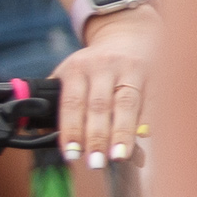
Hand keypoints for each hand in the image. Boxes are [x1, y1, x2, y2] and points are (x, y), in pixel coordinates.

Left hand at [51, 7, 157, 165]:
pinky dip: (148, 118)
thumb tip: (40, 134)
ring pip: (126, 103)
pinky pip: (152, 98)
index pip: (72, 103)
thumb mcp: (71, 73)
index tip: (71, 154)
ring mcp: (131, 69)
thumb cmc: (95, 64)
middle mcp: (103, 67)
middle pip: (99, 106)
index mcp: (77, 69)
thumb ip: (58, 101)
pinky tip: (144, 137)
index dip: (71, 129)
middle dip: (96, 137)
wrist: (129, 33)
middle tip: (95, 162)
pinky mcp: (155, 73)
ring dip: (122, 133)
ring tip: (118, 157)